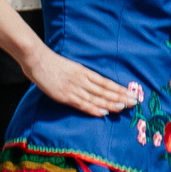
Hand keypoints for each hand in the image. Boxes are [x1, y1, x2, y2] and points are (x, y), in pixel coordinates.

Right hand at [24, 45, 140, 117]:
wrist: (36, 59)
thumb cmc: (50, 62)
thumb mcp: (69, 66)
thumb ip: (79, 74)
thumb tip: (90, 83)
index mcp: (83, 71)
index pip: (105, 82)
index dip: (118, 89)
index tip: (130, 93)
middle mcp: (82, 80)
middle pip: (104, 90)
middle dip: (120, 96)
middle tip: (134, 102)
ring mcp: (73, 88)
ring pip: (96, 97)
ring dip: (110, 103)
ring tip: (123, 107)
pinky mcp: (64, 95)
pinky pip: (82, 103)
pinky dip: (93, 108)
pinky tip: (103, 112)